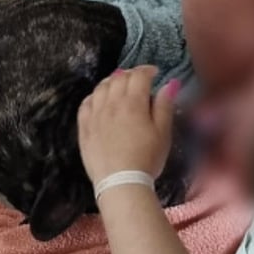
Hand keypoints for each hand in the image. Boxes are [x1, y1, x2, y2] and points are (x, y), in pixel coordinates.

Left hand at [77, 66, 178, 184]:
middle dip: (131, 74)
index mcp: (133, 103)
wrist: (120, 183)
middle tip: (139, 79)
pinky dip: (94, 96)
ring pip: (101, 87)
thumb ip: (164, 105)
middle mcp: (111, 103)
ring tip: (119, 85)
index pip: (139, 75)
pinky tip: (99, 99)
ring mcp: (95, 114)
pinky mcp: (84, 127)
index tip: (155, 73)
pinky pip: (86, 103)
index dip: (147, 70)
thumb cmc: (146, 159)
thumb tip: (170, 83)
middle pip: (119, 78)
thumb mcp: (163, 133)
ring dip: (111, 82)